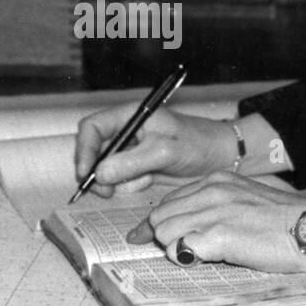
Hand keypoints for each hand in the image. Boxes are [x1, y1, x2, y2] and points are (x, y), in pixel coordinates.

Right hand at [74, 106, 236, 196]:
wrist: (221, 157)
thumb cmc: (199, 143)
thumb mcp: (165, 151)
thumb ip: (132, 162)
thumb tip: (100, 173)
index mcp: (132, 116)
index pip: (93, 127)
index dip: (85, 149)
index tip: (86, 173)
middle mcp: (128, 131)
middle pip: (94, 150)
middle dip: (96, 171)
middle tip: (105, 190)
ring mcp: (132, 150)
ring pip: (105, 168)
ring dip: (114, 181)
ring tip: (138, 182)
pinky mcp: (139, 166)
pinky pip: (121, 179)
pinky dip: (128, 185)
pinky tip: (148, 181)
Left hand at [138, 172, 305, 273]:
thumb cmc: (281, 221)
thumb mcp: (242, 200)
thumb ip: (212, 206)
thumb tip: (186, 227)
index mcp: (215, 181)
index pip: (167, 200)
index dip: (154, 222)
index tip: (142, 236)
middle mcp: (210, 192)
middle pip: (159, 217)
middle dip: (165, 237)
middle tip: (186, 250)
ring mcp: (214, 212)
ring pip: (165, 233)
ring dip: (176, 249)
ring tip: (202, 254)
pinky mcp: (219, 235)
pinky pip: (181, 250)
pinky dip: (188, 258)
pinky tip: (208, 258)